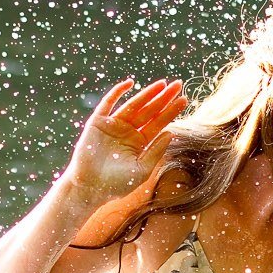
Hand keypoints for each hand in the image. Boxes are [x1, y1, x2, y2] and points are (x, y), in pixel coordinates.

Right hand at [63, 77, 188, 200]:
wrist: (89, 188)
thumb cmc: (115, 184)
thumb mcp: (142, 169)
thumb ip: (156, 151)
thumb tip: (172, 132)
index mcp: (139, 143)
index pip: (158, 124)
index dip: (170, 112)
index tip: (184, 100)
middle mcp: (127, 132)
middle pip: (149, 111)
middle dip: (163, 98)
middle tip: (178, 85)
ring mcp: (113, 125)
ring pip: (133, 105)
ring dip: (147, 94)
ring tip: (163, 84)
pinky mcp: (97, 122)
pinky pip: (108, 103)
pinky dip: (117, 92)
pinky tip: (130, 83)